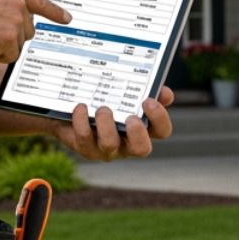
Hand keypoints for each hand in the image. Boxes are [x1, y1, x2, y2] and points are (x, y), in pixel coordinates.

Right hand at [0, 0, 70, 63]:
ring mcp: (16, 21)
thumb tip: (18, 21)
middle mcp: (19, 4)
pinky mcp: (10, 39)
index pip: (41, 3)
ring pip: (18, 46)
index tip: (68, 19)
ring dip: (2, 47)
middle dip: (12, 37)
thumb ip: (7, 4)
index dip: (56, 13)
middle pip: (28, 32)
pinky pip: (10, 57)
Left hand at [54, 87, 174, 161]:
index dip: (159, 118)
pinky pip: (84, 139)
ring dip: (106, 123)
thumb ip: (146, 90)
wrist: (73, 109)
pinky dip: (81, 120)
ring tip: (101, 108)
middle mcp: (127, 143)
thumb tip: (165, 93)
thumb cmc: (106, 99)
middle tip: (131, 117)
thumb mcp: (125, 93)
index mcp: (142, 127)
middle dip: (138, 133)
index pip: (161, 130)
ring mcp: (106, 148)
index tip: (149, 101)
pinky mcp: (85, 147)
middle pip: (142, 149)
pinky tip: (80, 106)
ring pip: (110, 144)